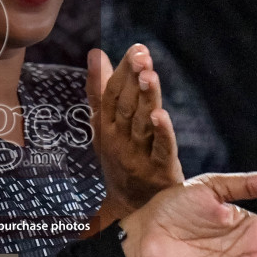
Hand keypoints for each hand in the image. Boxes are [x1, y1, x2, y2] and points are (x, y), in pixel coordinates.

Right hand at [87, 45, 182, 209]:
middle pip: (125, 105)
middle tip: (141, 56)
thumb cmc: (120, 160)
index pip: (112, 93)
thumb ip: (100, 90)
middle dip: (133, 79)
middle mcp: (118, 139)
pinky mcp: (157, 170)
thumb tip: (96, 53)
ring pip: (141, 123)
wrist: (131, 207)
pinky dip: (160, 132)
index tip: (136, 49)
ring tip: (148, 75)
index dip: (124, 71)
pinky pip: (160, 149)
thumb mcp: (104, 126)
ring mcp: (137, 155)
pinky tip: (160, 115)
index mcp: (106, 126)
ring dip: (145, 98)